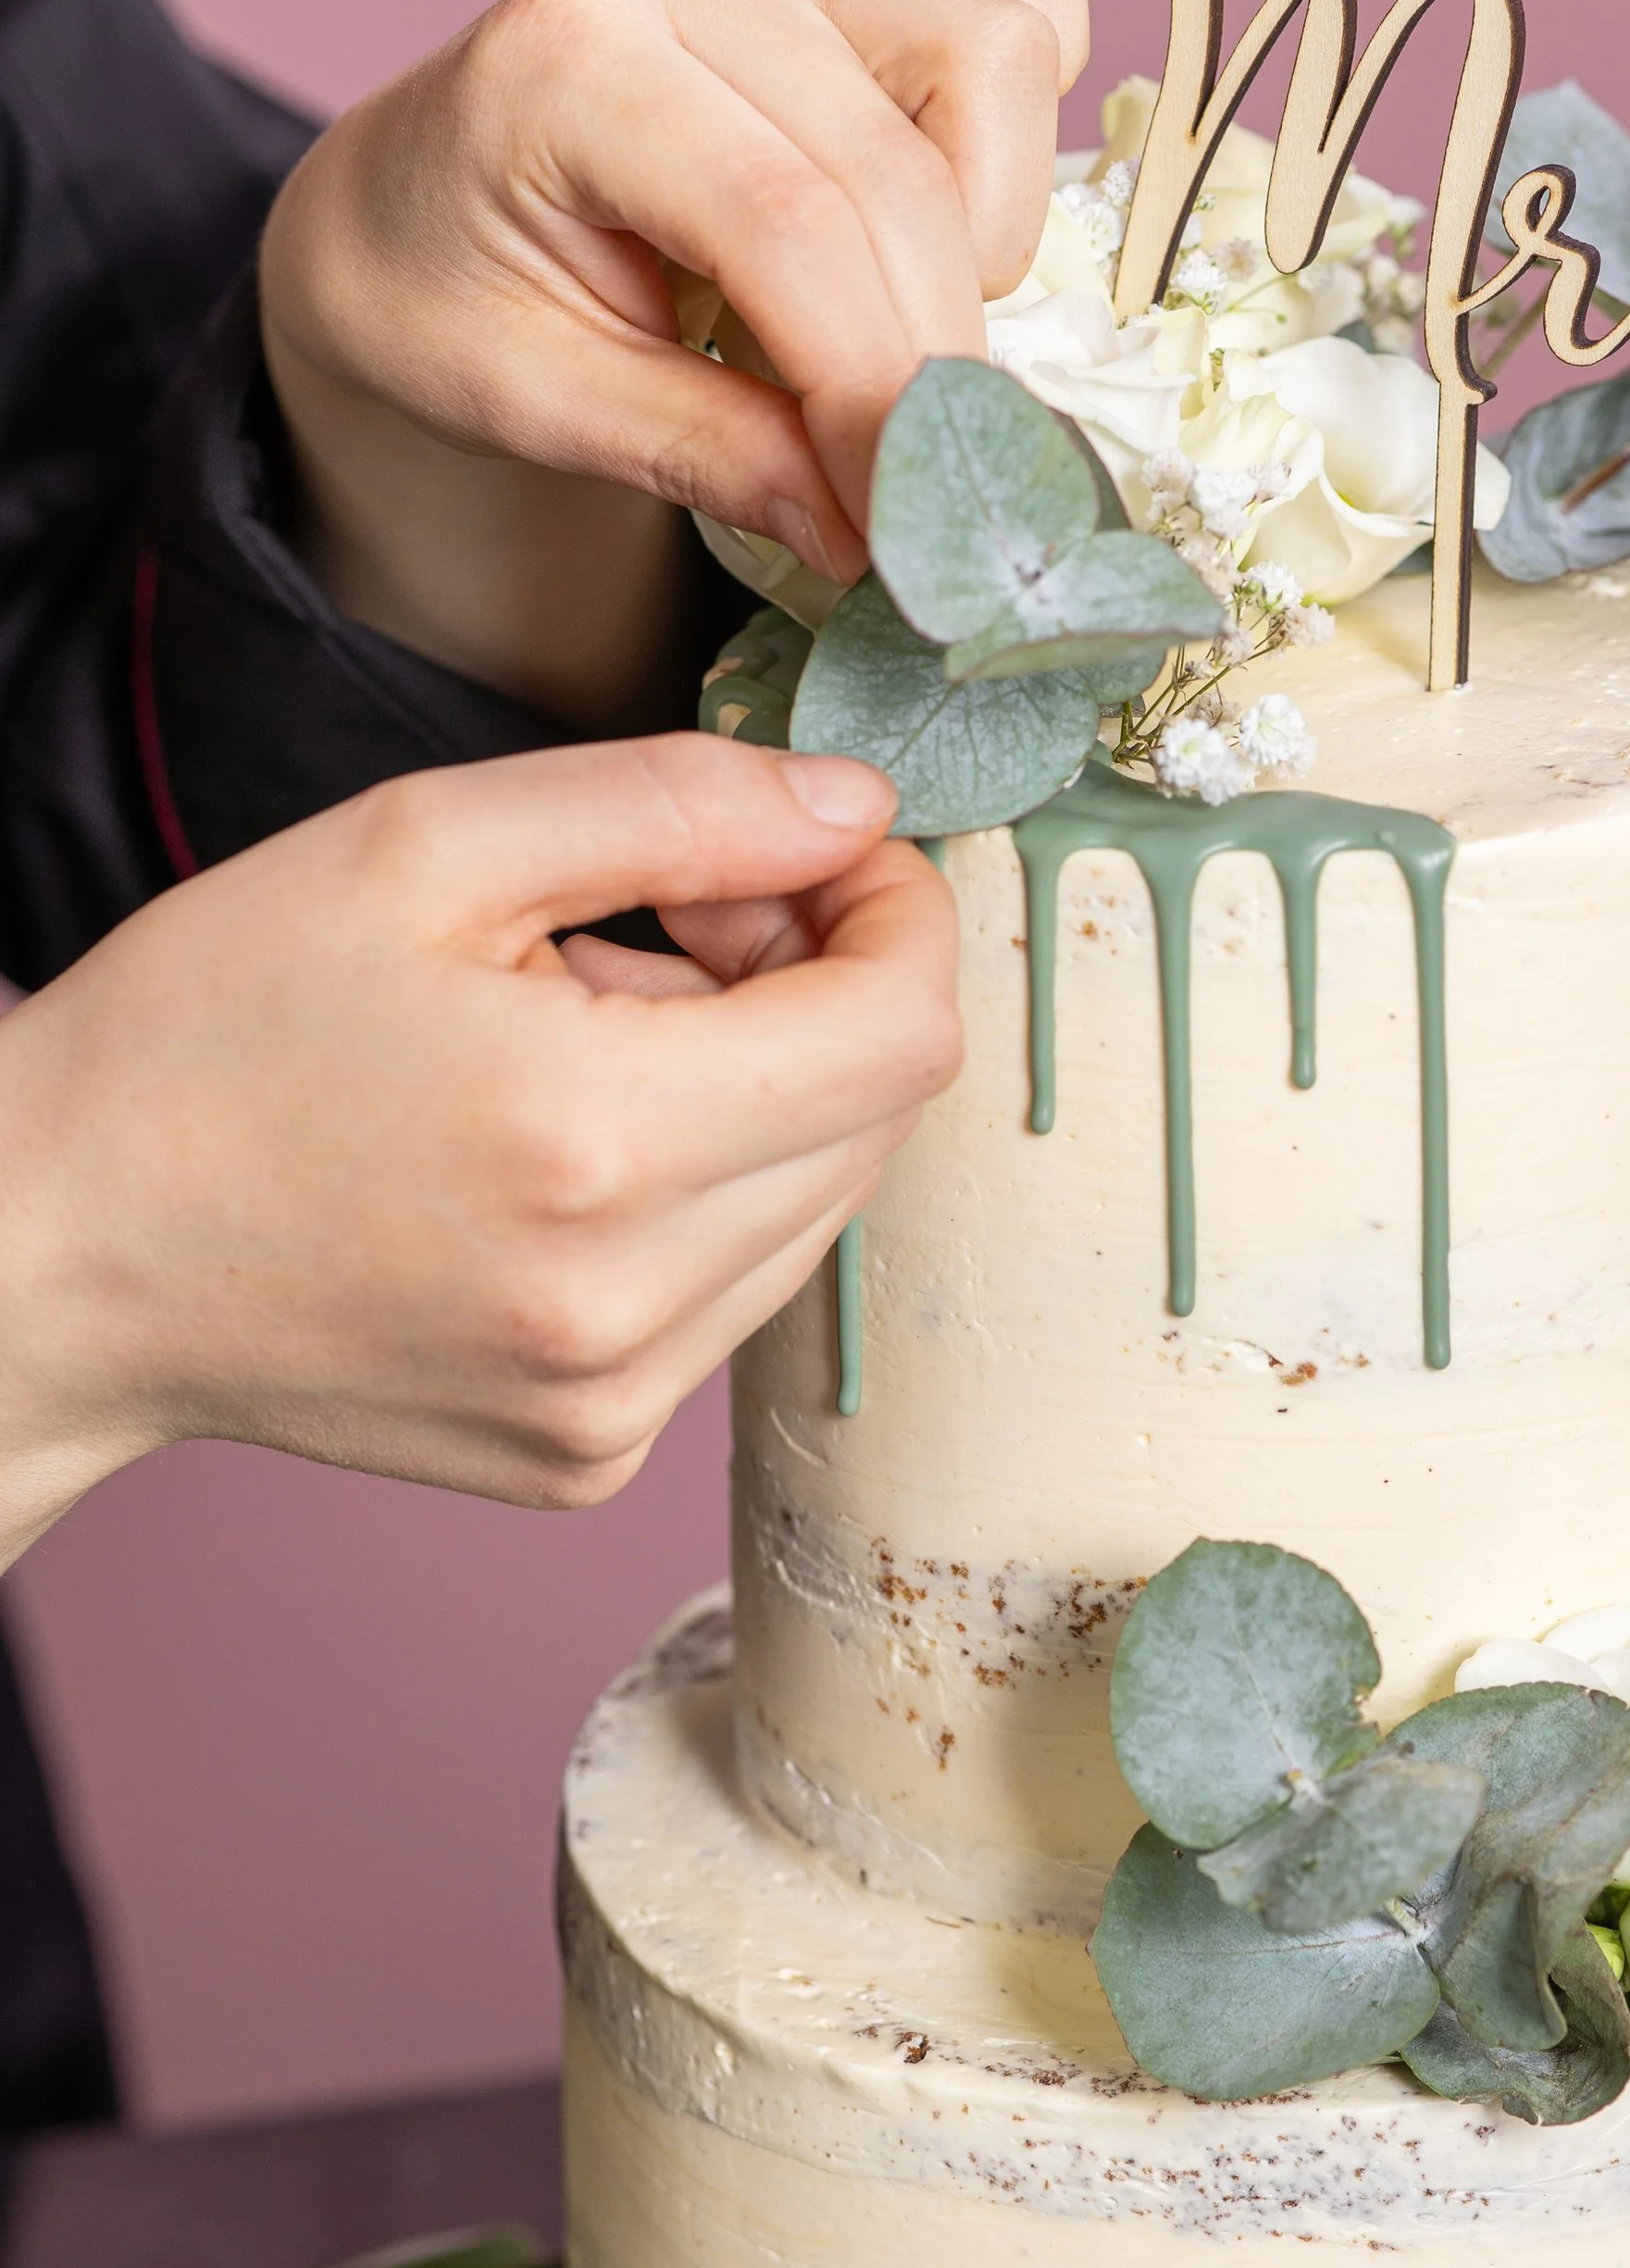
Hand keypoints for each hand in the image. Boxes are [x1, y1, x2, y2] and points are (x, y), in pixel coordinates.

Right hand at [0, 737, 957, 1563]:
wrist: (62, 1253)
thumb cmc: (210, 1039)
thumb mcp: (425, 846)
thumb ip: (676, 808)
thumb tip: (855, 807)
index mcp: (600, 1142)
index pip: (906, 1033)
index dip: (897, 916)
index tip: (818, 861)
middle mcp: (629, 1305)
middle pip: (874, 1121)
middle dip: (809, 995)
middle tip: (654, 932)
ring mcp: (613, 1405)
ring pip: (813, 1210)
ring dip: (750, 1102)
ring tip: (577, 1045)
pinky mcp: (587, 1459)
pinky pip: (728, 1299)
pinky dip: (689, 1205)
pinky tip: (552, 1157)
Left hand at [259, 0, 1087, 721]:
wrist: (402, 210)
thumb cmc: (446, 297)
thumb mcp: (534, 405)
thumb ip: (708, 455)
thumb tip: (870, 527)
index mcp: (570, 56)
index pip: (786, 224)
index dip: (871, 389)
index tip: (898, 526)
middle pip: (901, 168)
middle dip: (931, 356)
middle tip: (913, 490)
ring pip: (991, 58)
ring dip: (988, 230)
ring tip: (899, 335)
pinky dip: (1022, 89)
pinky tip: (958, 206)